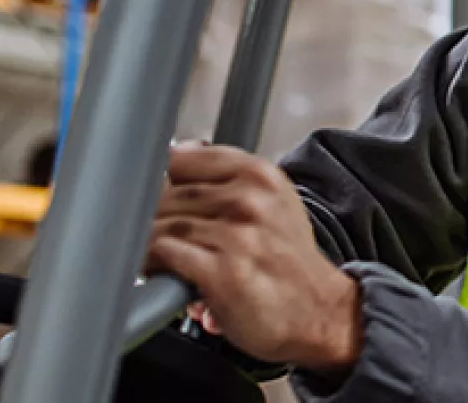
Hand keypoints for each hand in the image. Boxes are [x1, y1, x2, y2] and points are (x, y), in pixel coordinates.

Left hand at [145, 142, 362, 374]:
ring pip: (160, 223)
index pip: (182, 159)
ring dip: (150, 243)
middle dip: (153, 217)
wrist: (318, 311)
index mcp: (260, 176)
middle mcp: (250, 200)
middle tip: (161, 235)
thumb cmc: (288, 262)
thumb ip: (226, 178)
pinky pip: (164, 253)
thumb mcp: (272, 202)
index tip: (160, 198)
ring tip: (159, 257)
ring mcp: (236, 236)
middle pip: (166, 193)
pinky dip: (153, 263)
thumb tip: (174, 156)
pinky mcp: (222, 273)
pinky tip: (162, 271)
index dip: (162, 181)